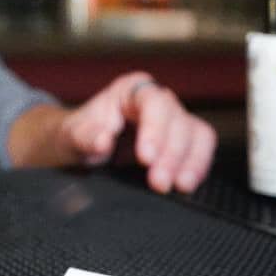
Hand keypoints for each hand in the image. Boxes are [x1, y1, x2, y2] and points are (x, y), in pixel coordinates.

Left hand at [9, 71, 216, 193]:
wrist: (84, 145)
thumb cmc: (81, 133)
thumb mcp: (74, 135)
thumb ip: (85, 136)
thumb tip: (103, 141)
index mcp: (131, 89)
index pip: (153, 102)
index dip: (154, 129)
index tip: (145, 158)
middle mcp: (157, 100)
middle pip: (177, 120)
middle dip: (171, 154)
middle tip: (158, 182)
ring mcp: (173, 119)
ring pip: (195, 133)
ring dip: (189, 162)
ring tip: (177, 186)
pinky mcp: (183, 139)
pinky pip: (201, 148)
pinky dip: (197, 166)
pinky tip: (186, 184)